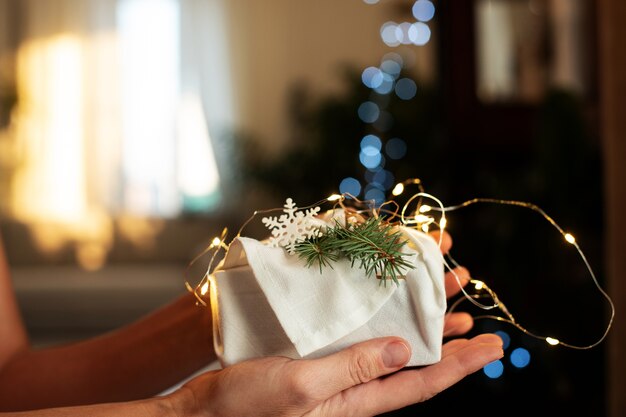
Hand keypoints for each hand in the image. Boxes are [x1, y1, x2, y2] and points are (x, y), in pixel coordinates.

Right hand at [167, 232, 501, 416]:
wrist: (205, 411)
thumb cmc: (246, 404)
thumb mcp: (302, 385)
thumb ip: (353, 367)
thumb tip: (403, 349)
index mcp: (357, 400)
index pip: (422, 384)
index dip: (461, 365)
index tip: (493, 346)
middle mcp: (355, 388)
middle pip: (415, 366)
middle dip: (451, 343)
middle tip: (480, 319)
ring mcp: (338, 374)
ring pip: (394, 351)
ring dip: (423, 329)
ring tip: (449, 307)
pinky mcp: (319, 359)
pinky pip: (365, 340)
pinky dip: (386, 322)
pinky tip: (390, 309)